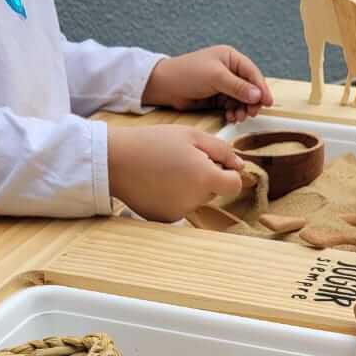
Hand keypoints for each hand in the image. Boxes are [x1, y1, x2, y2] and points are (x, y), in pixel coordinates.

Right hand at [108, 125, 243, 221]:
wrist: (115, 160)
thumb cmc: (153, 142)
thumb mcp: (192, 136)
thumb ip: (222, 151)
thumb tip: (240, 166)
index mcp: (204, 178)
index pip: (234, 185)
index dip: (229, 172)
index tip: (217, 163)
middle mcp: (194, 201)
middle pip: (215, 192)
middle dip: (207, 177)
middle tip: (183, 159)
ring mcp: (179, 212)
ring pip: (197, 200)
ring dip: (191, 186)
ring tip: (168, 168)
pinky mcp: (165, 219)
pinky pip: (181, 207)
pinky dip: (175, 196)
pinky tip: (159, 182)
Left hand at [142, 45, 273, 122]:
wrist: (165, 86)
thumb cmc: (188, 73)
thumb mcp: (215, 77)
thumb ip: (237, 86)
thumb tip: (257, 95)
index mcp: (230, 58)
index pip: (252, 73)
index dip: (261, 88)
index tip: (267, 102)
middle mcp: (229, 70)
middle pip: (249, 88)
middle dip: (252, 102)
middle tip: (252, 113)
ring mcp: (223, 85)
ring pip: (241, 100)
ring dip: (242, 109)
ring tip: (238, 117)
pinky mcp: (217, 98)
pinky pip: (231, 106)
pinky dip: (233, 113)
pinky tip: (230, 118)